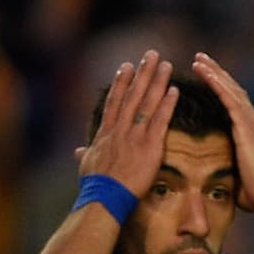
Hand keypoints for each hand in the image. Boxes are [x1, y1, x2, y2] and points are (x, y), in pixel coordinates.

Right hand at [74, 51, 177, 195]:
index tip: (126, 67)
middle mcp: (119, 130)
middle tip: (151, 54)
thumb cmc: (94, 188)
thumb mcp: (86, 167)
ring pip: (147, 103)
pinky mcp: (149, 147)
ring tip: (165, 64)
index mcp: (105, 134)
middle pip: (132, 95)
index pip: (114, 103)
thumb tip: (79, 152)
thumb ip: (86, 155)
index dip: (121, 84)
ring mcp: (134, 136)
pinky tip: (174, 90)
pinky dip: (167, 105)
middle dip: (142, 73)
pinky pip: (160, 121)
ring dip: (157, 81)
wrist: (103, 198)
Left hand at [191, 52, 253, 213]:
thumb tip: (210, 172)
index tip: (207, 77)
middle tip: (201, 59)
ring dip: (214, 73)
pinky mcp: (248, 127)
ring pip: (231, 90)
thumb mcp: (237, 175)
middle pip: (234, 90)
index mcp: (251, 132)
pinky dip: (217, 83)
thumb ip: (226, 166)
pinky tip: (205, 72)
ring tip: (198, 60)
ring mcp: (253, 123)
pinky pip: (230, 99)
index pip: (235, 103)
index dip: (222, 88)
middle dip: (217, 73)